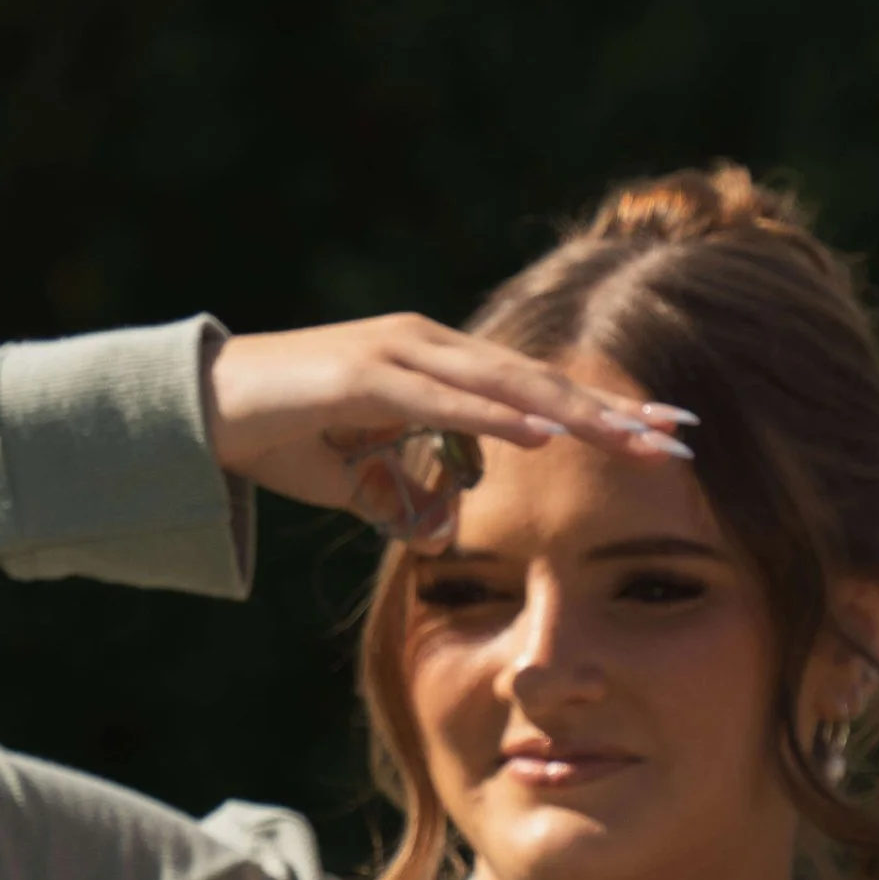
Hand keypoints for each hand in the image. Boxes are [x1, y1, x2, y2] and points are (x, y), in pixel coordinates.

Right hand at [207, 316, 693, 528]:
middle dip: (614, 411)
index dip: (603, 412)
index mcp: (435, 366)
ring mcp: (400, 355)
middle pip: (540, 381)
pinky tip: (548, 437)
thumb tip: (440, 532)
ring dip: (578, 415)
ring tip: (636, 439)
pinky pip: (447, 402)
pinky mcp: (367, 375)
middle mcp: (428, 348)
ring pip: (508, 386)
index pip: (536, 389)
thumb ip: (400, 495)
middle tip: (682, 436)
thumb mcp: (353, 479)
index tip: (663, 434)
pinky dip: (500, 419)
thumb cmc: (275, 436)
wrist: (196, 410)